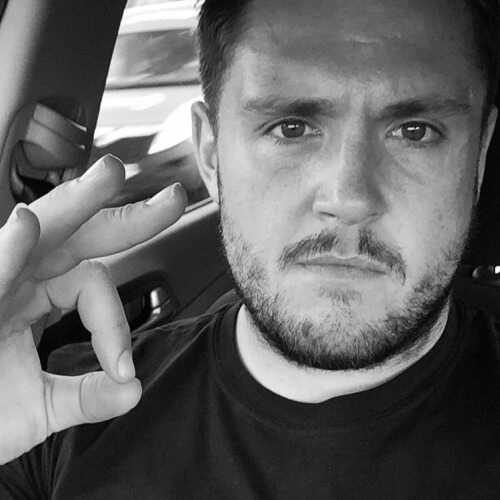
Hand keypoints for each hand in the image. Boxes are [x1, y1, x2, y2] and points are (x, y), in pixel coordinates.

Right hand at [0, 155, 186, 463]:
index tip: (122, 369)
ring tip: (113, 172)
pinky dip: (8, 248)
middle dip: (127, 213)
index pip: (94, 285)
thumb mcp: (39, 408)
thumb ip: (87, 397)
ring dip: (78, 200)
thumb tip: (133, 392)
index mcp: (39, 295)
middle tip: (175, 197)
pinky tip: (27, 223)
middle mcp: (21, 278)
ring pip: (43, 229)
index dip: (114, 324)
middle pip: (81, 234)